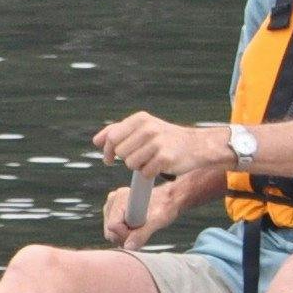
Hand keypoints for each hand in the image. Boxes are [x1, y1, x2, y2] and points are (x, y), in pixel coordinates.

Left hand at [90, 110, 234, 186]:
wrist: (195, 145)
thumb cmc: (165, 138)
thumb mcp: (143, 128)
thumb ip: (118, 132)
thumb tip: (96, 141)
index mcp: (140, 119)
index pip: (112, 137)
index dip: (107, 151)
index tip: (108, 159)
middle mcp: (149, 128)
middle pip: (121, 152)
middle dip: (127, 158)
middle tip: (140, 156)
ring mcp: (157, 143)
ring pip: (131, 164)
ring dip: (139, 166)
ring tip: (151, 159)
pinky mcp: (165, 158)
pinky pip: (145, 173)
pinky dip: (149, 173)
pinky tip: (159, 166)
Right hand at [101, 167, 209, 246]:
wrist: (167, 199)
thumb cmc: (165, 206)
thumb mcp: (157, 220)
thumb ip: (142, 234)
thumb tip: (128, 247)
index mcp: (120, 197)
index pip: (113, 226)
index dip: (127, 233)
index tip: (142, 228)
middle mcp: (112, 200)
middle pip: (110, 232)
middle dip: (126, 236)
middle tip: (143, 229)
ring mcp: (110, 207)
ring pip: (111, 234)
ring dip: (126, 236)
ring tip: (141, 227)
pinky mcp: (111, 213)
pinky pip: (114, 233)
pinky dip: (125, 234)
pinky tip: (136, 227)